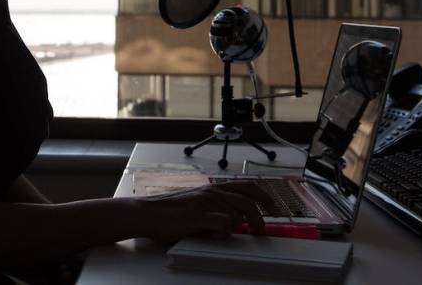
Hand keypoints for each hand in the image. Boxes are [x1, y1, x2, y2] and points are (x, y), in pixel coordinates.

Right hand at [136, 181, 276, 242]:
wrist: (147, 213)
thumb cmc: (169, 211)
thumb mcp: (197, 205)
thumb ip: (216, 209)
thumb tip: (234, 222)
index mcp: (213, 188)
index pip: (247, 186)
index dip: (264, 196)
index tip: (274, 208)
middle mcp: (212, 192)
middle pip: (248, 200)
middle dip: (262, 215)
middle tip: (264, 229)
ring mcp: (206, 202)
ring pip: (238, 212)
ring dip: (243, 225)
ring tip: (243, 234)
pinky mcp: (199, 215)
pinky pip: (224, 223)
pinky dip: (227, 230)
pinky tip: (220, 234)